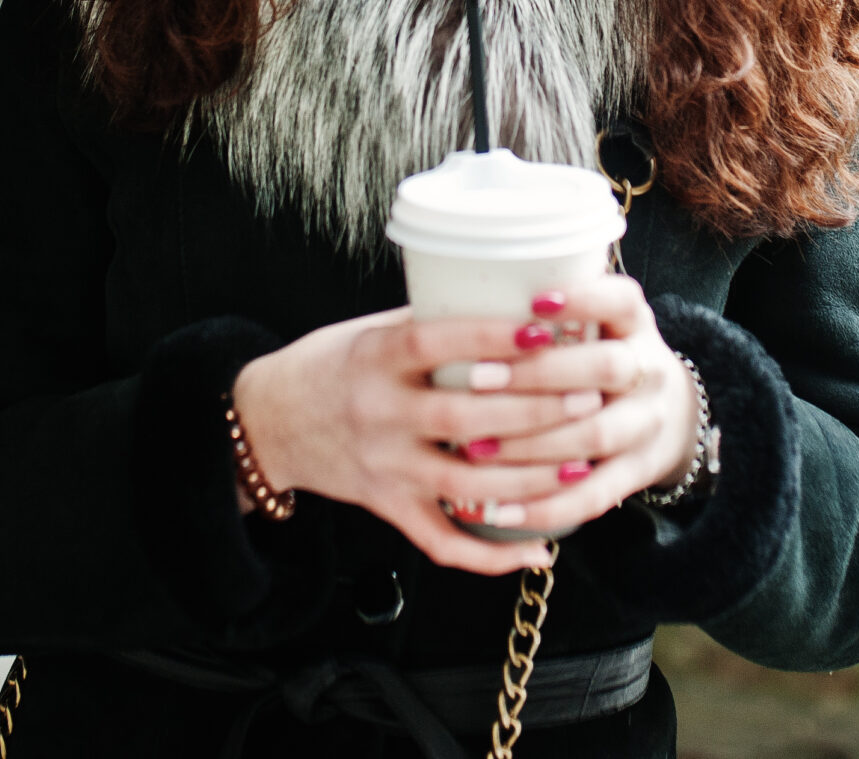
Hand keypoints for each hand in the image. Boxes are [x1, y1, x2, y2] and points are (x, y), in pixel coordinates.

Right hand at [229, 306, 610, 575]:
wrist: (268, 422)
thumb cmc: (331, 364)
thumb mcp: (371, 331)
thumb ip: (433, 325)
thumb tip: (516, 303)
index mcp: (375, 358)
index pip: (436, 344)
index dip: (492, 338)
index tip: (546, 331)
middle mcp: (379, 414)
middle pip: (466, 417)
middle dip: (536, 410)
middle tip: (590, 397)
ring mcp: (384, 466)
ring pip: (467, 483)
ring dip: (532, 480)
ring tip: (583, 467)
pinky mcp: (387, 507)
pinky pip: (442, 541)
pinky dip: (493, 554)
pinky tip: (541, 548)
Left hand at [461, 274, 700, 535]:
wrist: (667, 412)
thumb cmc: (599, 356)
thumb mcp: (592, 323)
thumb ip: (543, 315)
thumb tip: (455, 295)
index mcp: (633, 323)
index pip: (620, 300)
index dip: (582, 300)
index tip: (533, 302)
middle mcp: (649, 370)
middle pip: (605, 367)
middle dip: (539, 374)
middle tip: (476, 379)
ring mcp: (648, 424)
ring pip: (596, 434)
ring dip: (533, 443)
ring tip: (475, 448)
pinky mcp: (637, 473)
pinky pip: (594, 496)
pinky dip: (548, 506)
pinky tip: (504, 512)